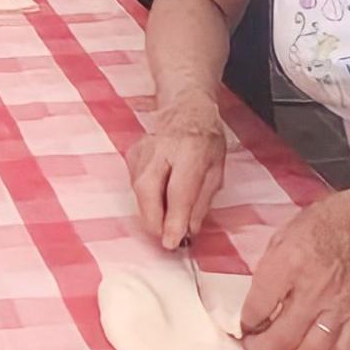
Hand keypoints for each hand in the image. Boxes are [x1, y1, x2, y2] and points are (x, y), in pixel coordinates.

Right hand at [126, 91, 226, 247]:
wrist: (185, 106)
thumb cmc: (206, 138)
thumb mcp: (217, 169)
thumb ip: (202, 200)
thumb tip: (189, 229)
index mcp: (191, 150)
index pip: (178, 190)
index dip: (174, 219)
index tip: (173, 242)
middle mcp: (162, 148)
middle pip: (148, 189)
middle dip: (153, 220)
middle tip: (165, 240)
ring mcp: (143, 148)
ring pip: (138, 189)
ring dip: (150, 211)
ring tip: (166, 221)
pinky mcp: (132, 152)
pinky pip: (134, 183)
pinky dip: (145, 198)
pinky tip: (158, 198)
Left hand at [240, 181, 349, 349]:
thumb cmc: (323, 222)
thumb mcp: (283, 234)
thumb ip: (269, 268)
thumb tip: (257, 299)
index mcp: (290, 263)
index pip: (260, 305)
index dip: (247, 321)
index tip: (244, 324)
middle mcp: (315, 289)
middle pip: (284, 336)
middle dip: (262, 348)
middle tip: (254, 347)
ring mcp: (340, 306)